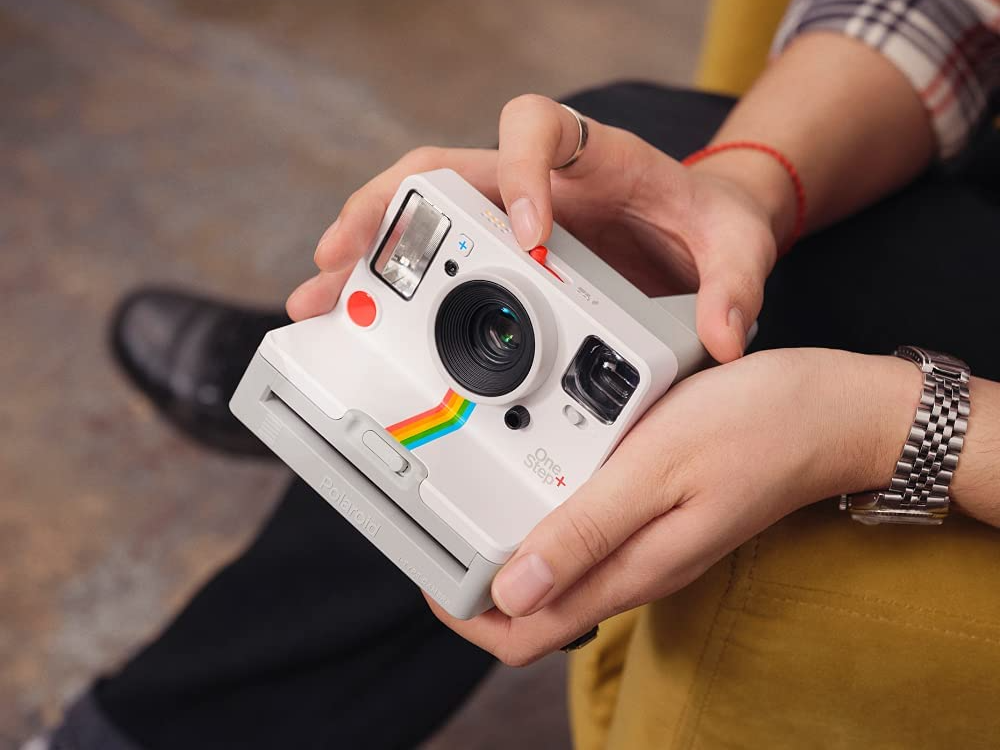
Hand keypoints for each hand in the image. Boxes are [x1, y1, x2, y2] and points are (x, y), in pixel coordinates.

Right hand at [287, 94, 788, 361]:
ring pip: (417, 210)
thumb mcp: (734, 245)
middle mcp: (536, 177)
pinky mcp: (494, 253)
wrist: (696, 232)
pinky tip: (350, 315)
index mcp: (593, 155)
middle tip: (343, 251)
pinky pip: (428, 256)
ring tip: (320, 292)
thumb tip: (724, 338)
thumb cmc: (705, 224)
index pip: (538, 127)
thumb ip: (736, 284)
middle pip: (443, 164)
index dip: (521, 169)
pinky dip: (386, 285)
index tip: (527, 231)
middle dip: (389, 206)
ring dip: (364, 248)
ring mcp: (506, 213)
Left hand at [425, 348, 920, 664]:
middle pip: (535, 603)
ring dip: (513, 541)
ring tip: (480, 491)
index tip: (432, 573)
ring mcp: (647, 542)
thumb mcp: (657, 469)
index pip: (527, 632)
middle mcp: (634, 566)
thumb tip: (512, 589)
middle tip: (444, 522)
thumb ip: (585, 532)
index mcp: (629, 569)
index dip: (468, 614)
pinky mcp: (658, 513)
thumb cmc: (756, 429)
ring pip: (558, 565)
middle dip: (480, 577)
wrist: (831, 411)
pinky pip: (587, 530)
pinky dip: (551, 509)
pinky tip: (542, 465)